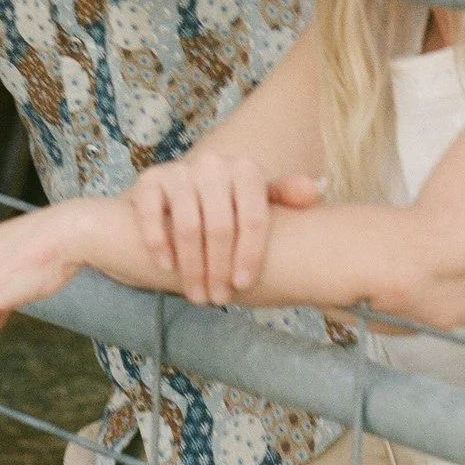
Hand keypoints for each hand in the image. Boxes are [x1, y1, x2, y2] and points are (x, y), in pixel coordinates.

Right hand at [128, 154, 321, 307]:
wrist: (175, 194)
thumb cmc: (227, 205)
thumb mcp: (257, 200)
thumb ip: (284, 196)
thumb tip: (315, 190)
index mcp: (245, 170)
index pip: (253, 218)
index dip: (250, 255)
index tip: (243, 285)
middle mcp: (213, 165)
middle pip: (220, 226)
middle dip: (219, 268)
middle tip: (218, 299)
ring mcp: (179, 171)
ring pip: (187, 225)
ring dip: (192, 266)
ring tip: (197, 295)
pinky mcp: (149, 180)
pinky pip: (152, 212)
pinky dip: (157, 241)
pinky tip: (165, 267)